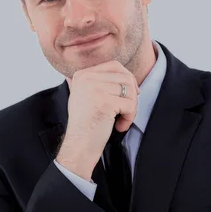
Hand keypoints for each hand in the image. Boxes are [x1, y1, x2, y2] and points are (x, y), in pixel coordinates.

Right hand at [57, 61, 139, 179]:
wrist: (78, 145)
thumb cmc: (86, 124)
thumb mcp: (87, 96)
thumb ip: (100, 82)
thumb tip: (127, 75)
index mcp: (82, 75)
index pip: (114, 65)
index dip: (127, 78)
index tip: (131, 94)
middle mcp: (86, 78)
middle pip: (125, 77)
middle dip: (132, 94)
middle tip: (129, 109)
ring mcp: (95, 89)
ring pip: (130, 90)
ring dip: (131, 107)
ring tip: (122, 119)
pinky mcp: (105, 102)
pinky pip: (130, 105)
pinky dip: (129, 118)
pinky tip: (119, 126)